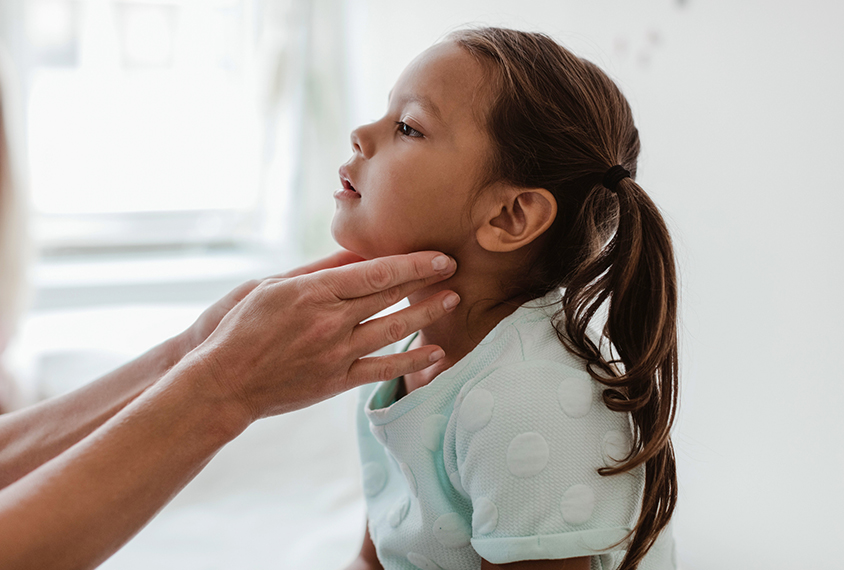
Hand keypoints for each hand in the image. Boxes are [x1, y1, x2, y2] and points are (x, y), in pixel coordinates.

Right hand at [182, 250, 458, 421]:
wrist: (224, 382)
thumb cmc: (241, 328)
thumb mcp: (272, 286)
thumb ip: (317, 270)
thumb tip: (354, 253)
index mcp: (313, 292)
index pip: (375, 272)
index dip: (412, 263)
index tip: (437, 255)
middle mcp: (330, 321)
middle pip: (390, 296)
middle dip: (426, 280)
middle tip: (454, 268)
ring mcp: (336, 353)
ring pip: (393, 329)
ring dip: (426, 314)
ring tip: (452, 300)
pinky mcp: (337, 381)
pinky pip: (383, 370)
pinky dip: (411, 362)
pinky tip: (435, 353)